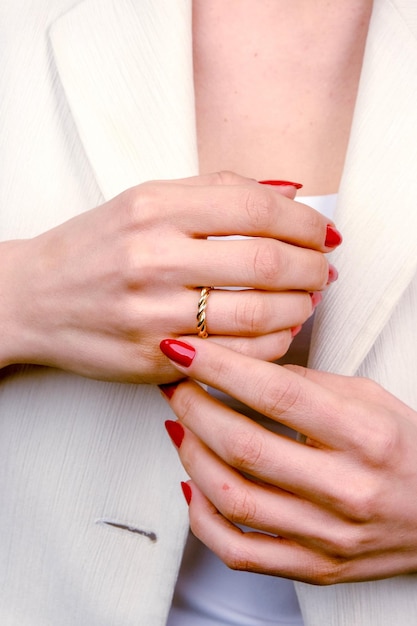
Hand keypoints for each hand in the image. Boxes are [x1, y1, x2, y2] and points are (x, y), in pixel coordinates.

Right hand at [0, 172, 336, 382]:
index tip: (322, 233)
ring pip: (256, 311)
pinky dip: (273, 343)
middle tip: (323, 270)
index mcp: (153, 208)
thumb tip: (289, 190)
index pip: (255, 207)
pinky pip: (235, 355)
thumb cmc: (92, 248)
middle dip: (312, 267)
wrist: (32, 298)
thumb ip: (215, 189)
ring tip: (307, 299)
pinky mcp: (153, 356)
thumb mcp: (143, 200)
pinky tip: (280, 330)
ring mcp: (152, 311)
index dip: (304, 222)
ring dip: (299, 306)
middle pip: (265, 260)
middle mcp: (152, 257)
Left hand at [159, 337, 416, 583]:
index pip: (277, 393)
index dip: (220, 367)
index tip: (184, 349)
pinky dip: (201, 517)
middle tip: (175, 386)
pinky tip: (192, 484)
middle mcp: (347, 490)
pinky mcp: (314, 566)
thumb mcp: (372, 400)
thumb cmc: (407, 450)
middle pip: (244, 447)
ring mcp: (328, 535)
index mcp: (365, 437)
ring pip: (232, 498)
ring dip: (190, 454)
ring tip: (180, 426)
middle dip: (194, 408)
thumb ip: (310, 383)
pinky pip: (239, 551)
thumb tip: (244, 372)